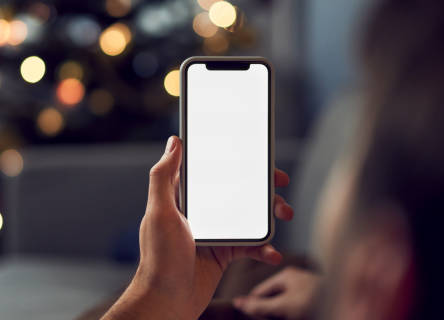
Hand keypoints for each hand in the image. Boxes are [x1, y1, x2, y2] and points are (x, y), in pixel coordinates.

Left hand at [102, 136, 293, 319]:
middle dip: (261, 186)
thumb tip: (174, 143)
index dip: (234, 160)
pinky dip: (265, 248)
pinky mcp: (224, 253)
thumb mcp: (159, 213)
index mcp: (184, 197)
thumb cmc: (158, 258)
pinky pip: (251, 246)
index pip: (212, 171)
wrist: (167, 301)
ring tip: (285, 214)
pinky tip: (273, 253)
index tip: (256, 154)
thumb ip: (163, 177)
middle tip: (280, 182)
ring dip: (270, 214)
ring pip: (249, 216)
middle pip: (236, 190)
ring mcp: (215, 232)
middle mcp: (201, 211)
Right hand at [233, 266, 320, 319]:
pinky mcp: (315, 300)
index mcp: (286, 275)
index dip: (252, 304)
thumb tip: (238, 303)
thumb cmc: (315, 303)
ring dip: (280, 315)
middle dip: (268, 310)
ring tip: (280, 318)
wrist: (344, 305)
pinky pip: (297, 309)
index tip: (246, 317)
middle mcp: (296, 279)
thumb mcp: (283, 306)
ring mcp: (306, 290)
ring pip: (285, 305)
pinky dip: (292, 315)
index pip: (260, 291)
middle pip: (273, 298)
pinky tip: (294, 317)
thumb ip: (260, 305)